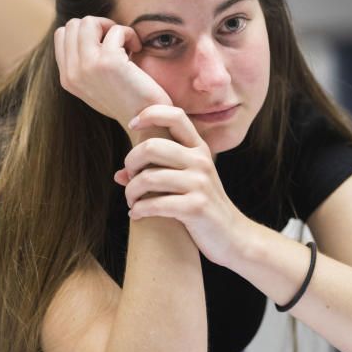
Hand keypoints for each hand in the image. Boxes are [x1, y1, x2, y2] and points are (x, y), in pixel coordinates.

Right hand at [54, 16, 171, 133]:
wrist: (146, 121)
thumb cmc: (127, 99)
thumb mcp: (96, 83)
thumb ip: (83, 62)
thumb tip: (82, 30)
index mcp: (67, 78)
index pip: (62, 35)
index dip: (86, 32)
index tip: (105, 45)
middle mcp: (72, 73)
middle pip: (74, 25)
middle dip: (98, 27)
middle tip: (117, 43)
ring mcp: (88, 66)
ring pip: (89, 22)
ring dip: (111, 27)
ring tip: (125, 44)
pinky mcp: (109, 62)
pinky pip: (116, 30)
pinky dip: (129, 34)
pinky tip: (137, 49)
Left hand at [115, 105, 250, 265]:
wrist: (233, 237)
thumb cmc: (202, 208)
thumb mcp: (186, 183)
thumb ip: (157, 173)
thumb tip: (118, 175)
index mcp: (199, 149)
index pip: (175, 115)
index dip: (150, 114)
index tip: (132, 125)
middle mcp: (201, 161)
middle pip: (151, 147)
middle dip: (131, 163)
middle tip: (129, 179)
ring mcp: (200, 183)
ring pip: (148, 178)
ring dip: (131, 192)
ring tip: (131, 202)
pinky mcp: (196, 207)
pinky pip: (155, 204)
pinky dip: (139, 211)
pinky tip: (136, 215)